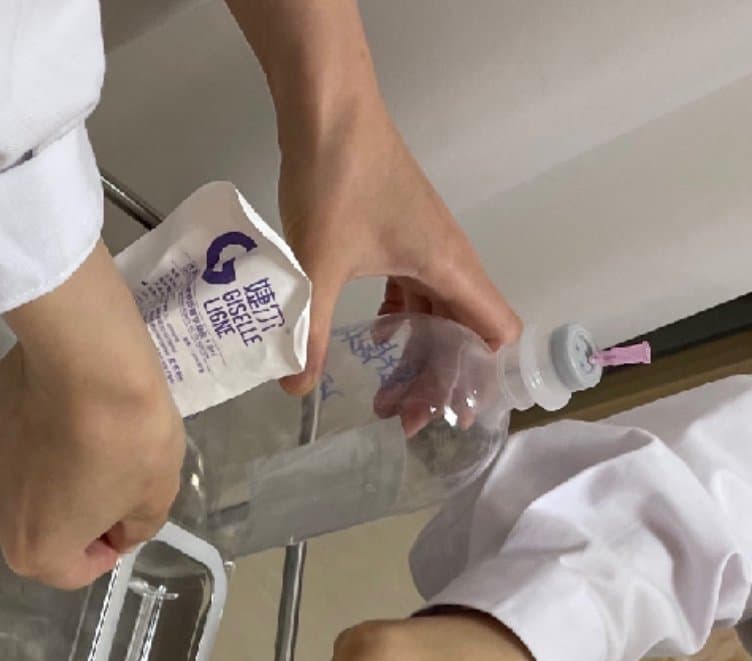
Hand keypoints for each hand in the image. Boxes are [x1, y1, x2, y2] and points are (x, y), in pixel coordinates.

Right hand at [0, 243, 184, 588]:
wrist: (86, 358)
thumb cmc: (125, 439)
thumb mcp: (156, 497)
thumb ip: (135, 528)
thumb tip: (118, 527)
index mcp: (36, 549)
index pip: (71, 573)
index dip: (105, 552)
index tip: (125, 523)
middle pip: (37, 530)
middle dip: (70, 517)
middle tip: (107, 480)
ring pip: (18, 485)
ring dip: (46, 476)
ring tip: (81, 440)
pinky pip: (8, 442)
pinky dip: (31, 437)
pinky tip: (59, 408)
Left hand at [272, 79, 520, 393]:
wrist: (329, 112)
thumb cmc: (337, 184)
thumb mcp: (318, 269)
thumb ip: (309, 332)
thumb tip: (295, 388)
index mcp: (449, 268)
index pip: (496, 332)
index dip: (479, 378)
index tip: (445, 414)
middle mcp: (448, 258)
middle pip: (462, 332)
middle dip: (436, 378)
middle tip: (395, 417)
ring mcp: (424, 244)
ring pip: (436, 311)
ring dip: (416, 351)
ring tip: (381, 391)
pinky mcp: (399, 233)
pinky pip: (413, 288)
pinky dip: (400, 317)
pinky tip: (372, 336)